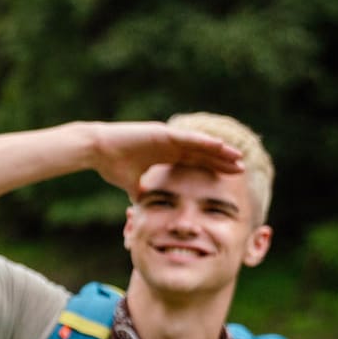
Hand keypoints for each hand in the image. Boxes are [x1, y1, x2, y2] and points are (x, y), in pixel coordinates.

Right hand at [87, 123, 243, 196]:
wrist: (96, 150)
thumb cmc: (110, 164)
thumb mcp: (131, 184)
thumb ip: (141, 192)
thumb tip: (144, 206)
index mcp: (164, 155)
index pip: (195, 162)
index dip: (212, 168)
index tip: (229, 176)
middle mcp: (169, 145)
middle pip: (202, 153)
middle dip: (221, 160)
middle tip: (241, 168)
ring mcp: (167, 137)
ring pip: (200, 144)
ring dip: (219, 151)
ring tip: (237, 157)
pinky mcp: (163, 132)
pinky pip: (189, 138)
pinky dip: (205, 142)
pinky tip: (220, 146)